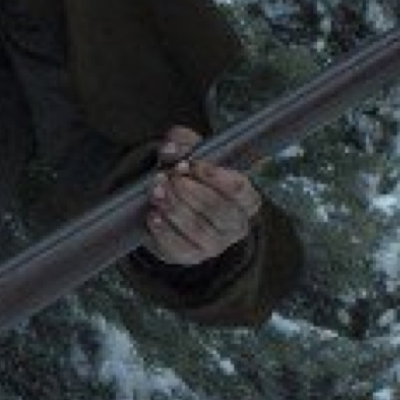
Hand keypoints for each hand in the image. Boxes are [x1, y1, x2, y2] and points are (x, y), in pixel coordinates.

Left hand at [142, 125, 261, 265]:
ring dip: (174, 208)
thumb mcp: (191, 154)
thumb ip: (184, 143)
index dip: (215, 176)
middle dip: (189, 191)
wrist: (176, 207)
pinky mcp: (191, 256)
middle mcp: (236, 225)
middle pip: (218, 209)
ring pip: (197, 228)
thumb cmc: (191, 178)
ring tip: (156, 191)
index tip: (190, 164)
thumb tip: (171, 149)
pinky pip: (178, 248)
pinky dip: (164, 231)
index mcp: (246, 200)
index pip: (240, 190)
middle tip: (168, 176)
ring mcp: (215, 245)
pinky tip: (153, 215)